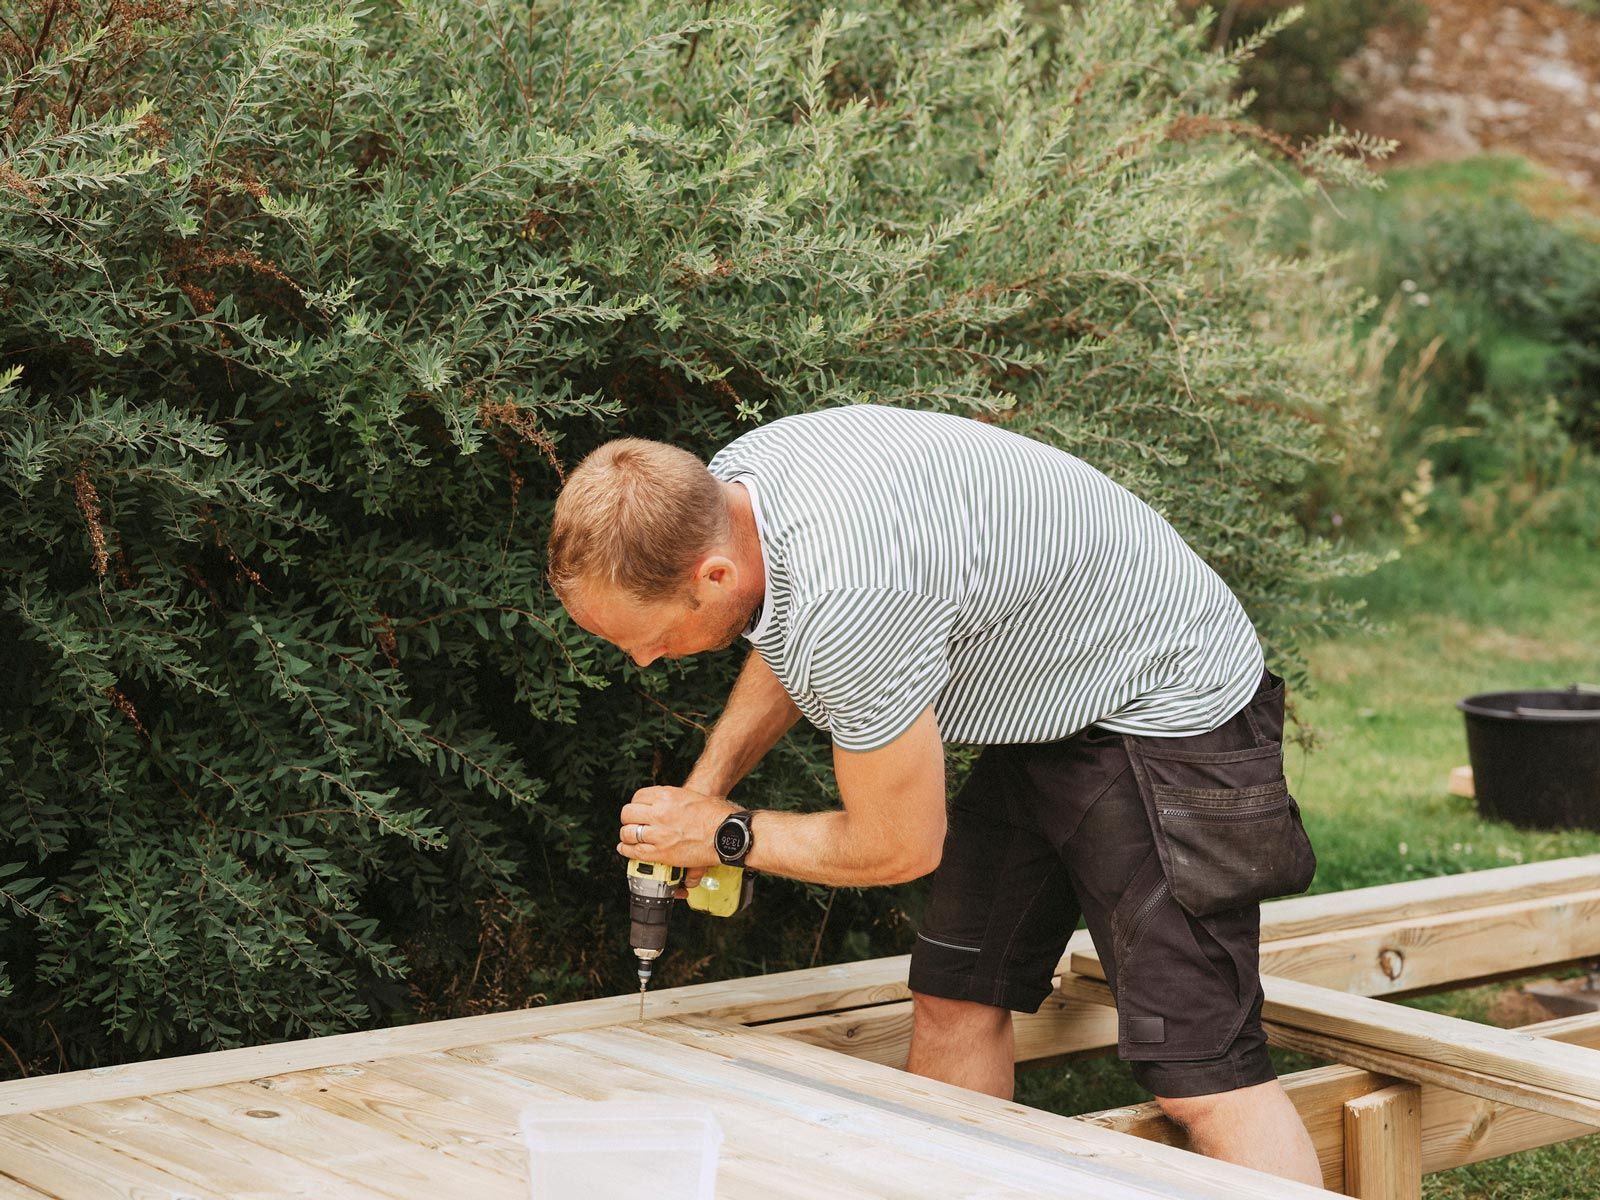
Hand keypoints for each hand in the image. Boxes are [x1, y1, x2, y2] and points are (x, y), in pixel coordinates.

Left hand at [618, 786, 736, 878]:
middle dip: (628, 819)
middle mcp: (660, 813)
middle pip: (628, 813)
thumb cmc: (715, 815)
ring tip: (630, 837)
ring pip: (628, 833)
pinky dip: (627, 850)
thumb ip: (672, 800)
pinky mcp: (662, 852)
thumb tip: (663, 805)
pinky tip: (626, 849)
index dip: (636, 805)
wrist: (727, 833)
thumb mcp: (691, 796)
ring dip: (627, 835)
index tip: (638, 810)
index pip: (638, 797)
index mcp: (666, 796)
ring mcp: (659, 833)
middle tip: (632, 823)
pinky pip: (635, 851)